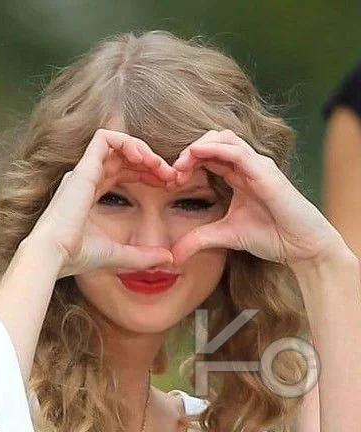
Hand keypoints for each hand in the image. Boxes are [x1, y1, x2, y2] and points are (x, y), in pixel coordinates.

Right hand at [27, 128, 176, 277]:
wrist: (54, 256)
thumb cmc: (78, 256)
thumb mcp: (119, 254)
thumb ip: (144, 255)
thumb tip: (169, 259)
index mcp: (90, 193)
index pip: (123, 171)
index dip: (147, 173)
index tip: (167, 184)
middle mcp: (86, 178)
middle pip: (123, 157)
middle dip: (150, 162)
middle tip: (171, 175)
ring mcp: (84, 171)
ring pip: (117, 144)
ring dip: (143, 150)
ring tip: (160, 166)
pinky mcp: (84, 168)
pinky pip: (105, 139)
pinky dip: (127, 142)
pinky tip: (144, 158)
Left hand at [170, 129, 345, 268]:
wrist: (302, 248)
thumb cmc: (271, 236)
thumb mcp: (225, 236)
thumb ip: (198, 240)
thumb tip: (174, 256)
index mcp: (237, 176)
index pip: (207, 157)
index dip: (186, 164)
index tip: (170, 182)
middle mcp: (246, 166)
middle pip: (213, 141)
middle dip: (189, 152)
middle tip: (173, 173)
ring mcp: (257, 166)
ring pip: (224, 138)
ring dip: (198, 147)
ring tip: (181, 164)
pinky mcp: (266, 172)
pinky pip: (237, 152)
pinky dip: (214, 148)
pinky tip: (196, 154)